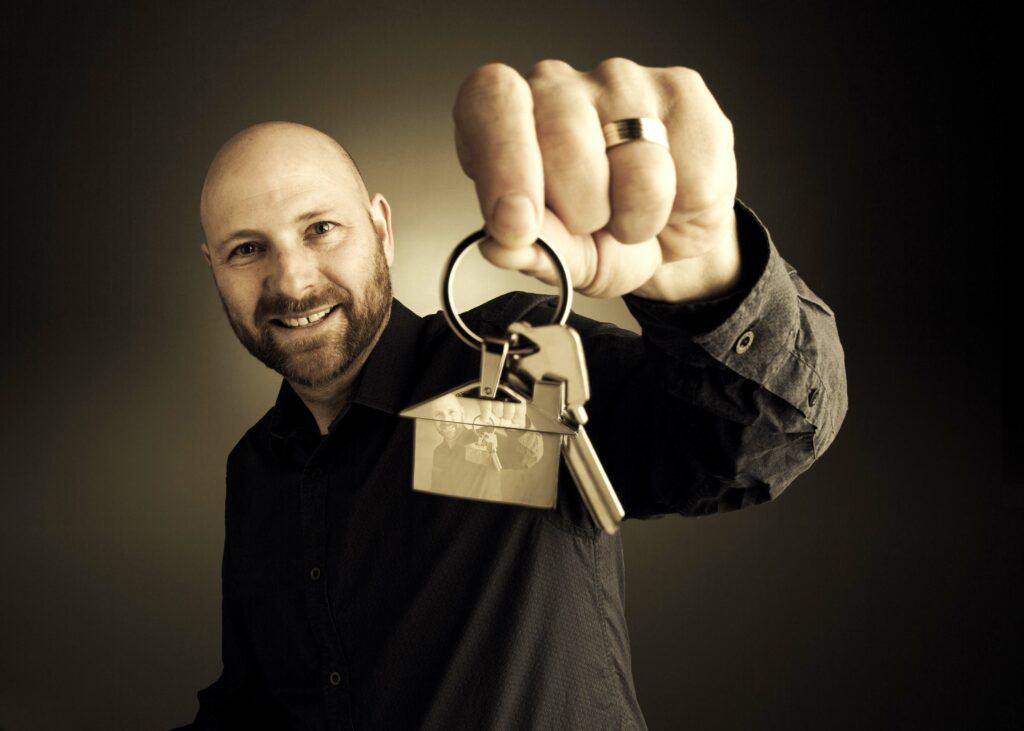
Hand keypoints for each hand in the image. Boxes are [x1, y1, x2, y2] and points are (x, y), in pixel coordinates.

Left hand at [453, 58, 741, 301]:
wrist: (667, 244)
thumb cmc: (598, 240)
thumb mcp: (558, 260)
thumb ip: (528, 251)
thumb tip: (502, 244)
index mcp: (504, 117)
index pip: (492, 101)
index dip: (504, 161)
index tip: (517, 223)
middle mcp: (556, 85)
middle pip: (564, 142)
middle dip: (581, 211)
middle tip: (590, 225)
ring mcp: (621, 80)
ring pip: (634, 160)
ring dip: (635, 216)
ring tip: (631, 216)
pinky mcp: (681, 90)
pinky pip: (686, 168)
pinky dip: (679, 206)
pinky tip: (670, 197)